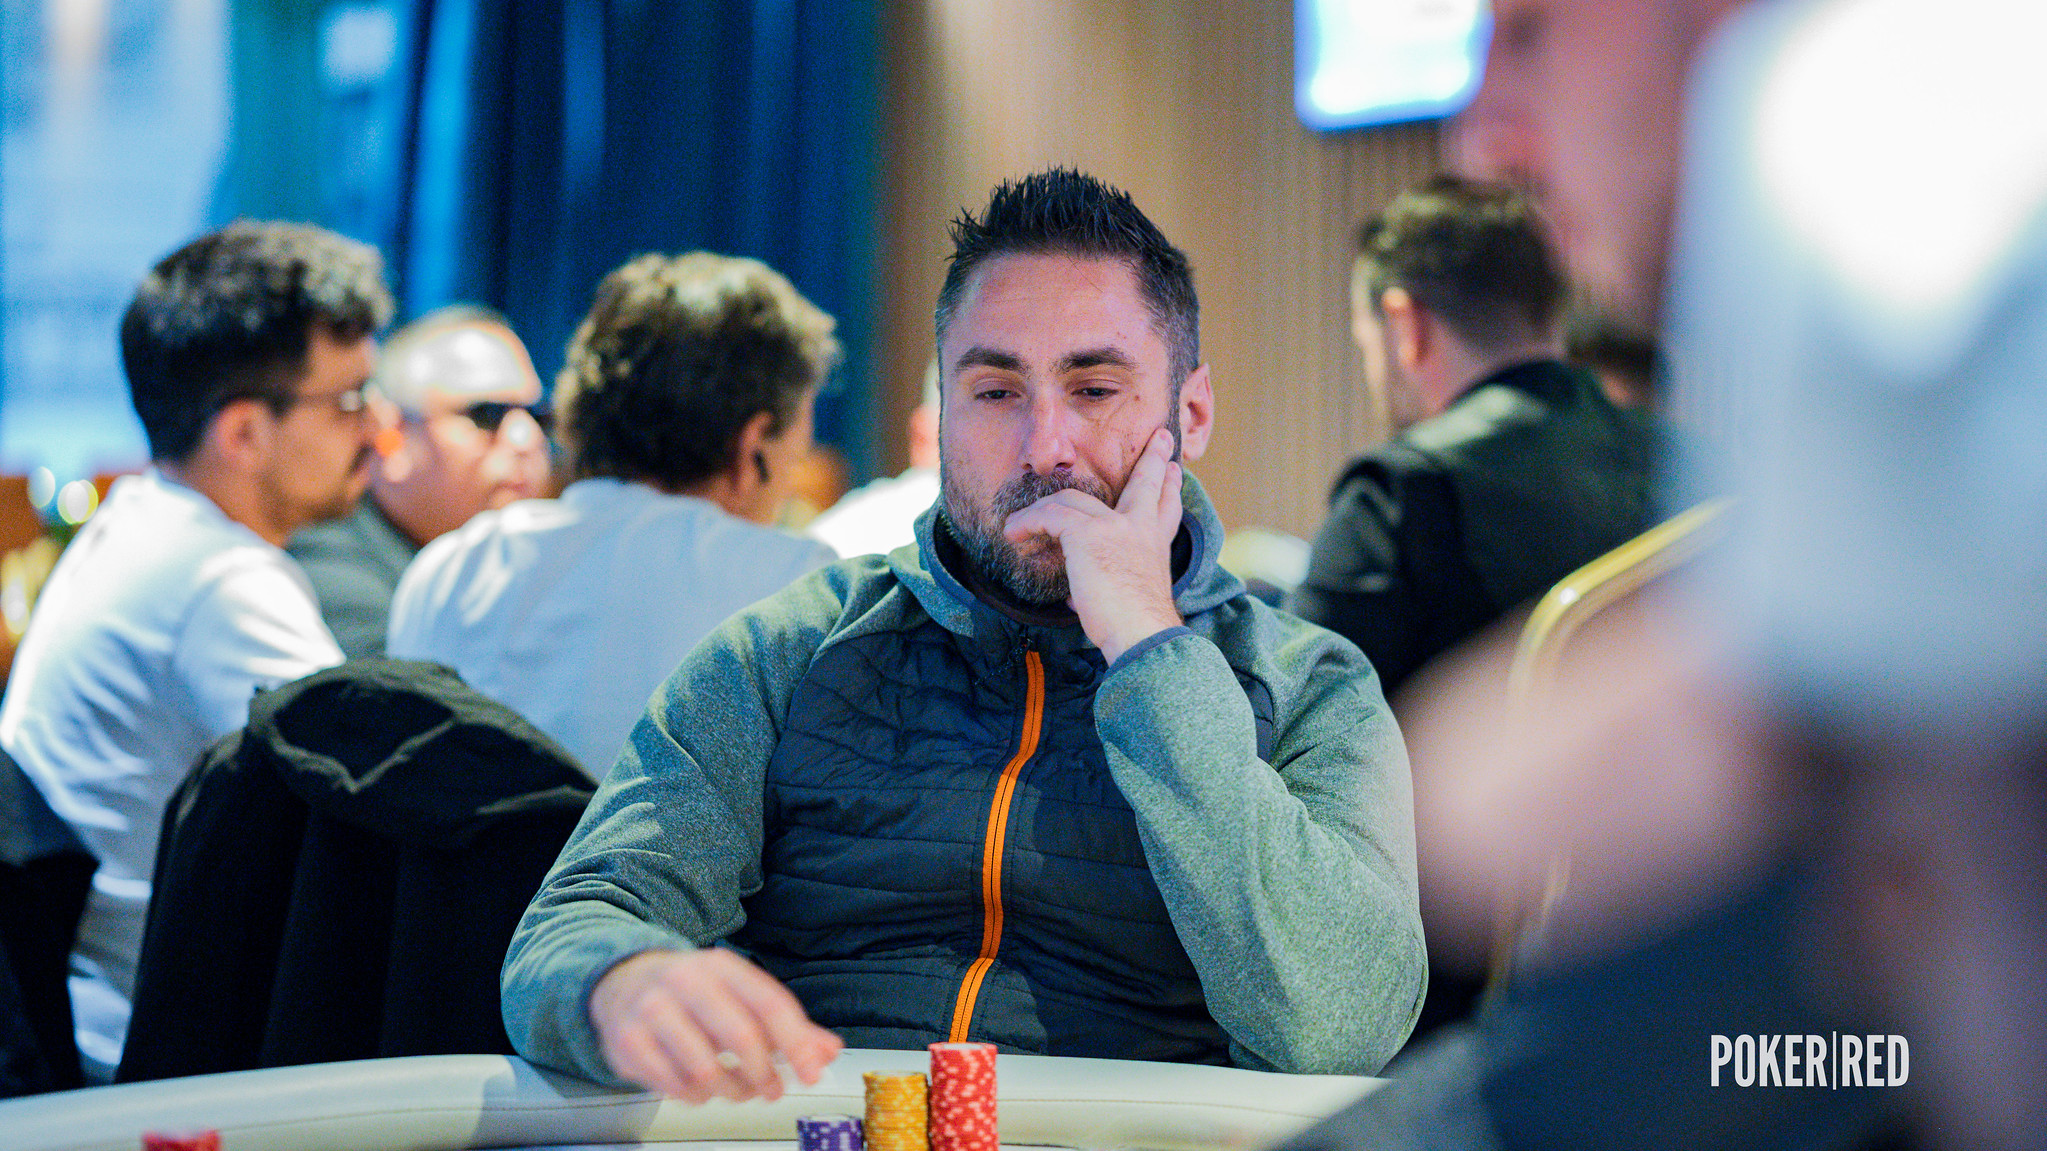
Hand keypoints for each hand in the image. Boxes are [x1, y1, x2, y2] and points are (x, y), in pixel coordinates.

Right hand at [587, 947, 842, 1102]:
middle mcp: (685, 981)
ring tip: (735, 1089)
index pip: (770, 1002)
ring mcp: (652, 1009)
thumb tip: (827, 1051)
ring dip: (729, 1090)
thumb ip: (786, 1026)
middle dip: (763, 1073)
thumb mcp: (738, 996)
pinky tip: (699, 1088)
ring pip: (705, 1069)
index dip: (797, 1042)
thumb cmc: (692, 994)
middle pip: (740, 1036)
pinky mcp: (628, 1041)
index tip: (812, 1071)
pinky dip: (694, 1096)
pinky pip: (672, 1085)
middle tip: (772, 1089)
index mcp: (721, 966)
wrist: (623, 981)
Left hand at [1003, 427, 1183, 663]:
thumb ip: (1103, 586)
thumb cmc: (1134, 629)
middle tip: (1162, 439)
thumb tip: (1076, 595)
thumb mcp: (1126, 599)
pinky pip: (1050, 515)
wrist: (1143, 634)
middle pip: (1147, 484)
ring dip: (1041, 510)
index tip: (1174, 472)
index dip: (1170, 490)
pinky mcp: (1089, 533)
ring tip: (1019, 521)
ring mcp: (1118, 526)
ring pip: (1074, 498)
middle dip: (1154, 460)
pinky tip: (1014, 534)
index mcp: (1156, 546)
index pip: (1166, 510)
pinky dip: (1028, 523)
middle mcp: (1142, 530)